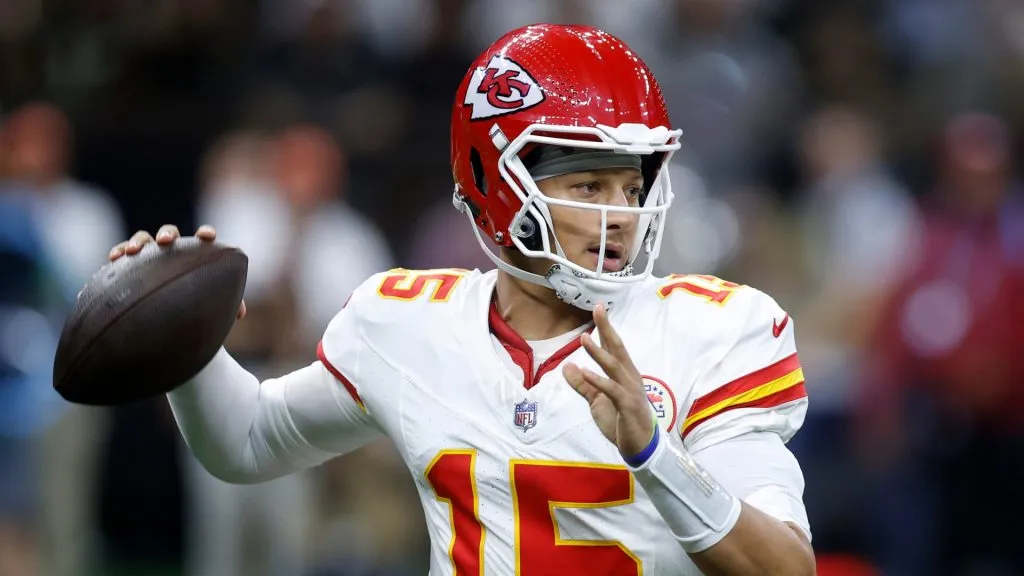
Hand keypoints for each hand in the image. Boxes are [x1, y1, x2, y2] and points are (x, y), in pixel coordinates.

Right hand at [108, 224, 246, 319]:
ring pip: (144, 239)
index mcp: (195, 257)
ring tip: (132, 252)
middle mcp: (173, 252)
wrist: (167, 318)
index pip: (203, 239)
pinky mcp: (131, 265)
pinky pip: (122, 253)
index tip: (207, 237)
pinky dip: (119, 251)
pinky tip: (114, 258)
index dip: (205, 234)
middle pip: (170, 233)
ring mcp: (151, 256)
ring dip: (138, 241)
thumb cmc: (195, 308)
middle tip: (165, 241)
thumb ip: (228, 305)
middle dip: (167, 233)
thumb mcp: (211, 307)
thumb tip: (240, 314)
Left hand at [563, 303, 653, 460]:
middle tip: (598, 309)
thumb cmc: (621, 422)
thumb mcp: (597, 402)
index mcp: (624, 375)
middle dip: (607, 328)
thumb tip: (567, 367)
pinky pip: (613, 391)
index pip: (613, 347)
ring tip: (584, 338)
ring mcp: (631, 391)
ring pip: (614, 367)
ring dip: (598, 353)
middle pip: (617, 349)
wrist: (640, 448)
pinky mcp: (628, 407)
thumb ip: (583, 385)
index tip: (598, 309)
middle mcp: (630, 378)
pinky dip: (599, 381)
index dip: (605, 328)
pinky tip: (585, 372)